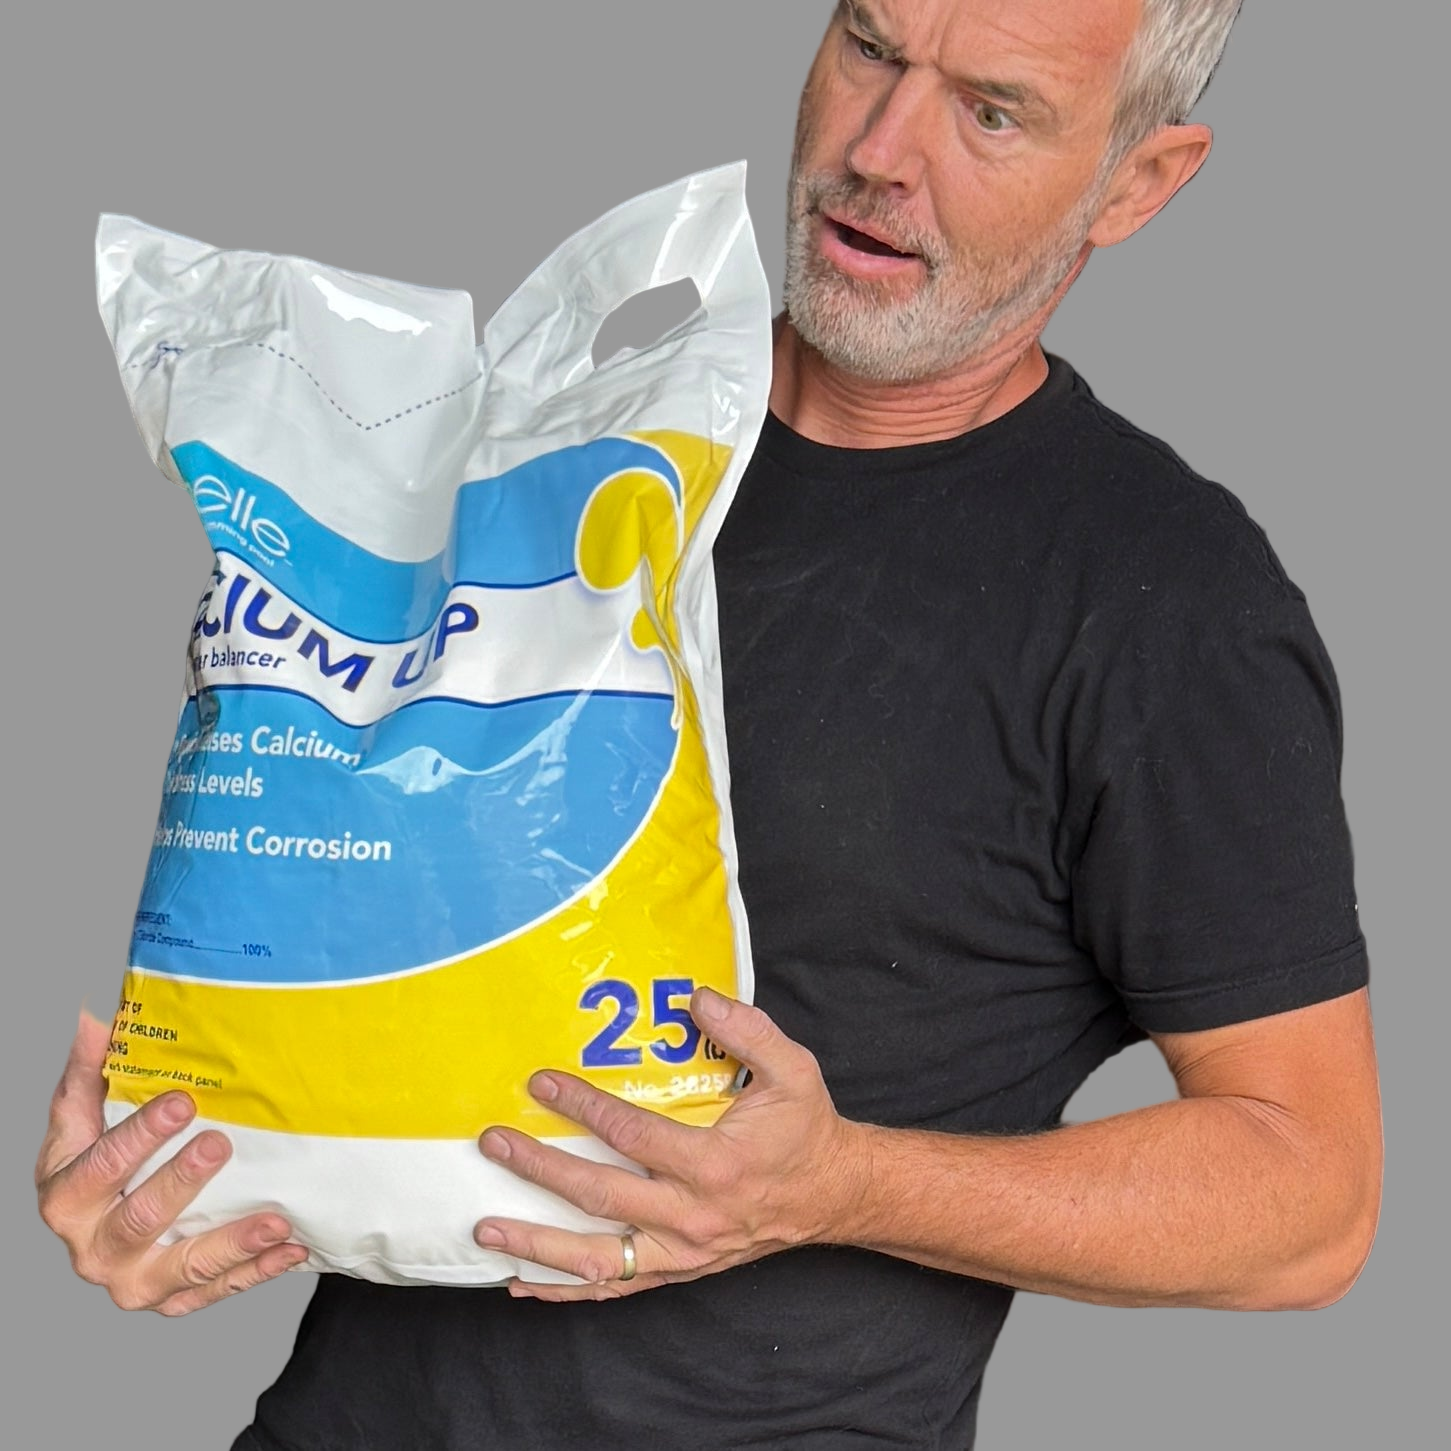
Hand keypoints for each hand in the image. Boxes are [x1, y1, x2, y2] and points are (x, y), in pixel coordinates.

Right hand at [36, 1009, 306, 1314]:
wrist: (102, 1230)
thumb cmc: (97, 1164)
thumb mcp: (84, 1119)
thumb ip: (91, 1071)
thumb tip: (97, 1017)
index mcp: (66, 1198)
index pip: (97, 1168)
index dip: (138, 1136)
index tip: (180, 1100)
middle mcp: (93, 1248)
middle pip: (139, 1219)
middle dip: (182, 1182)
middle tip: (221, 1143)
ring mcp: (135, 1280)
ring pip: (184, 1267)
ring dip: (233, 1242)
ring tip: (274, 1219)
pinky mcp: (172, 1300)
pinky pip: (218, 1290)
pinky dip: (258, 1270)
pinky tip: (291, 1246)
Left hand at [473, 987, 868, 1299]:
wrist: (834, 1194)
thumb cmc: (807, 1130)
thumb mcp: (793, 1070)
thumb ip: (747, 1030)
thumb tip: (696, 999)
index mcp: (716, 1165)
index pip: (632, 1135)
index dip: (582, 1107)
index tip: (542, 1084)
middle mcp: (693, 1216)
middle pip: (600, 1197)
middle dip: (540, 1169)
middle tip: (494, 1144)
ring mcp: (683, 1253)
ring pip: (597, 1259)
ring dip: (537, 1244)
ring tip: (486, 1228)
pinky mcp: (679, 1271)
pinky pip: (615, 1287)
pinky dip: (566, 1289)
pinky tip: (522, 1281)